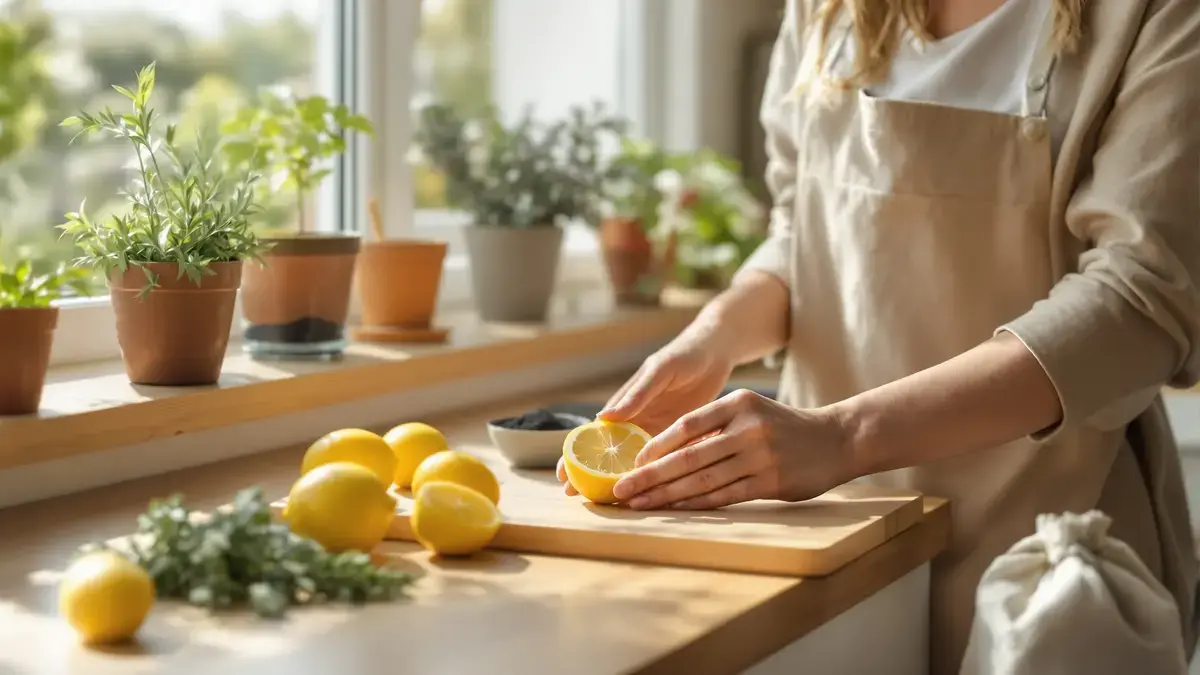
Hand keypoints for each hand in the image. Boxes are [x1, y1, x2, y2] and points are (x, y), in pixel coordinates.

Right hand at [556, 332, 735, 495]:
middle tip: (576, 498)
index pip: (592, 435)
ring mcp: (657, 432)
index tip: (562, 477)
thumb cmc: (682, 355)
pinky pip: (663, 461)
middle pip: (609, 455)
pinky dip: (654, 477)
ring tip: (607, 505)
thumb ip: (635, 394)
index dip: (575, 456)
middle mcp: (636, 422)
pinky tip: (648, 495)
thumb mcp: (658, 371)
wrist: (715, 352)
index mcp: (625, 405)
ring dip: (621, 482)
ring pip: (634, 463)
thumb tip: (601, 418)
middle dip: (591, 477)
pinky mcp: (679, 438)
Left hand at [609, 389, 855, 509]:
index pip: (686, 426)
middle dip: (650, 477)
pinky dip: (695, 505)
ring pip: (703, 480)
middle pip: (688, 457)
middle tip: (621, 490)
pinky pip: (724, 496)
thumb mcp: (750, 411)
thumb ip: (715, 426)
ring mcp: (760, 456)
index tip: (630, 465)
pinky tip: (674, 511)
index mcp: (737, 403)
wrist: (836, 439)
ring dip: (667, 496)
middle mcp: (747, 427)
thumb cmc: (783, 427)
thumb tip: (665, 450)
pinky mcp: (770, 481)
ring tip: (640, 504)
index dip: (655, 448)